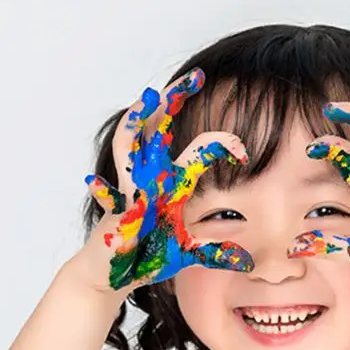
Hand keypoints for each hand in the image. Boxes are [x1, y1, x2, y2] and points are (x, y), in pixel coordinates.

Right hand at [78, 68, 253, 293]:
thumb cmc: (147, 256)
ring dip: (137, 121)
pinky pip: (112, 197)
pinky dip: (108, 193)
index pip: (194, 147)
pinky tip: (103, 184)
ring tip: (148, 97)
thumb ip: (215, 249)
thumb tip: (246, 256)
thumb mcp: (186, 251)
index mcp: (169, 183)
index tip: (239, 148)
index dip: (217, 141)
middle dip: (174, 100)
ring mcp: (132, 191)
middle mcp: (149, 178)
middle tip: (196, 76)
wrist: (110, 274)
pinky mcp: (118, 214)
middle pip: (159, 129)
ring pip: (131, 145)